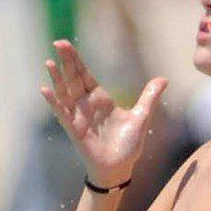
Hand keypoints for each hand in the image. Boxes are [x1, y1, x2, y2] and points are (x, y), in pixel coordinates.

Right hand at [40, 40, 168, 185]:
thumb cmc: (128, 145)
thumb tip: (164, 79)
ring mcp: (78, 115)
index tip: (66, 44)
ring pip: (64, 93)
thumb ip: (149, 97)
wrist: (119, 168)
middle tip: (58, 42)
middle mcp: (86, 104)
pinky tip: (46, 90)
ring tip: (49, 63)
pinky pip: (61, 113)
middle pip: (73, 78)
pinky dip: (53, 102)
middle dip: (66, 61)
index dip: (76, 60)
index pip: (85, 74)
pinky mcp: (73, 128)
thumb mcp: (141, 117)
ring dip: (57, 79)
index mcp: (100, 98)